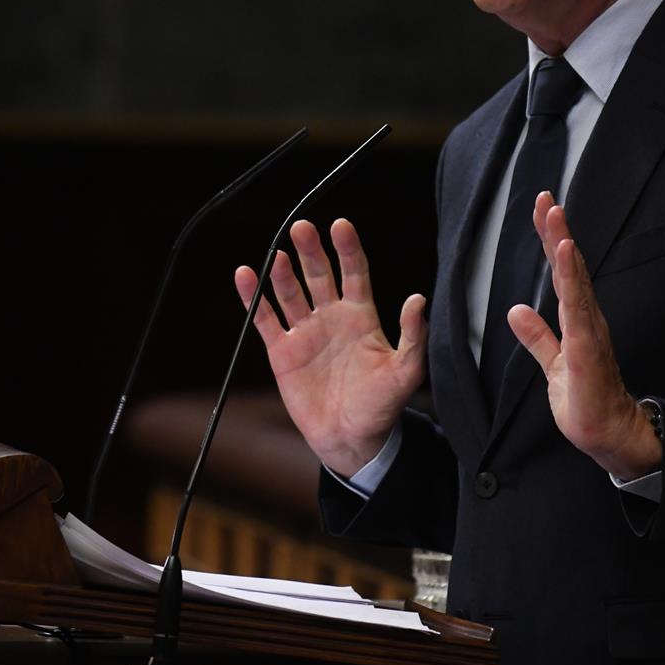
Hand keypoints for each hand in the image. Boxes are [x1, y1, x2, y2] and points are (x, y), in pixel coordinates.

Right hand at [235, 218, 425, 477]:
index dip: (348, 249)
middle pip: (318, 274)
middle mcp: (331, 317)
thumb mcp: (405, 372)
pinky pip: (264, 318)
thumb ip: (412, 336)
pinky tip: (245, 274)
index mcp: (361, 317)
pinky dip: (253, 296)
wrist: (350, 439)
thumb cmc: (381, 406)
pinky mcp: (282, 351)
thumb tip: (418, 299)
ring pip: (290, 292)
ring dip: (282, 271)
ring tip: (278, 253)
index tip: (341, 225)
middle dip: (311, 251)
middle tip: (302, 227)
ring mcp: (305, 332)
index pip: (354, 273)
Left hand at [507, 193, 659, 479]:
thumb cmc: (586, 402)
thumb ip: (537, 337)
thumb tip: (516, 309)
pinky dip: (571, 278)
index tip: (542, 210)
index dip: (550, 241)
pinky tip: (565, 255)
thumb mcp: (553, 366)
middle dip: (557, 232)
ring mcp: (589, 332)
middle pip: (569, 267)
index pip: (561, 273)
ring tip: (555, 215)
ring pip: (575, 281)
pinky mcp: (588, 349)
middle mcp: (586, 319)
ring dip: (564, 247)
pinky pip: (578, 308)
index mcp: (577, 321)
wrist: (609, 435)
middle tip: (547, 197)